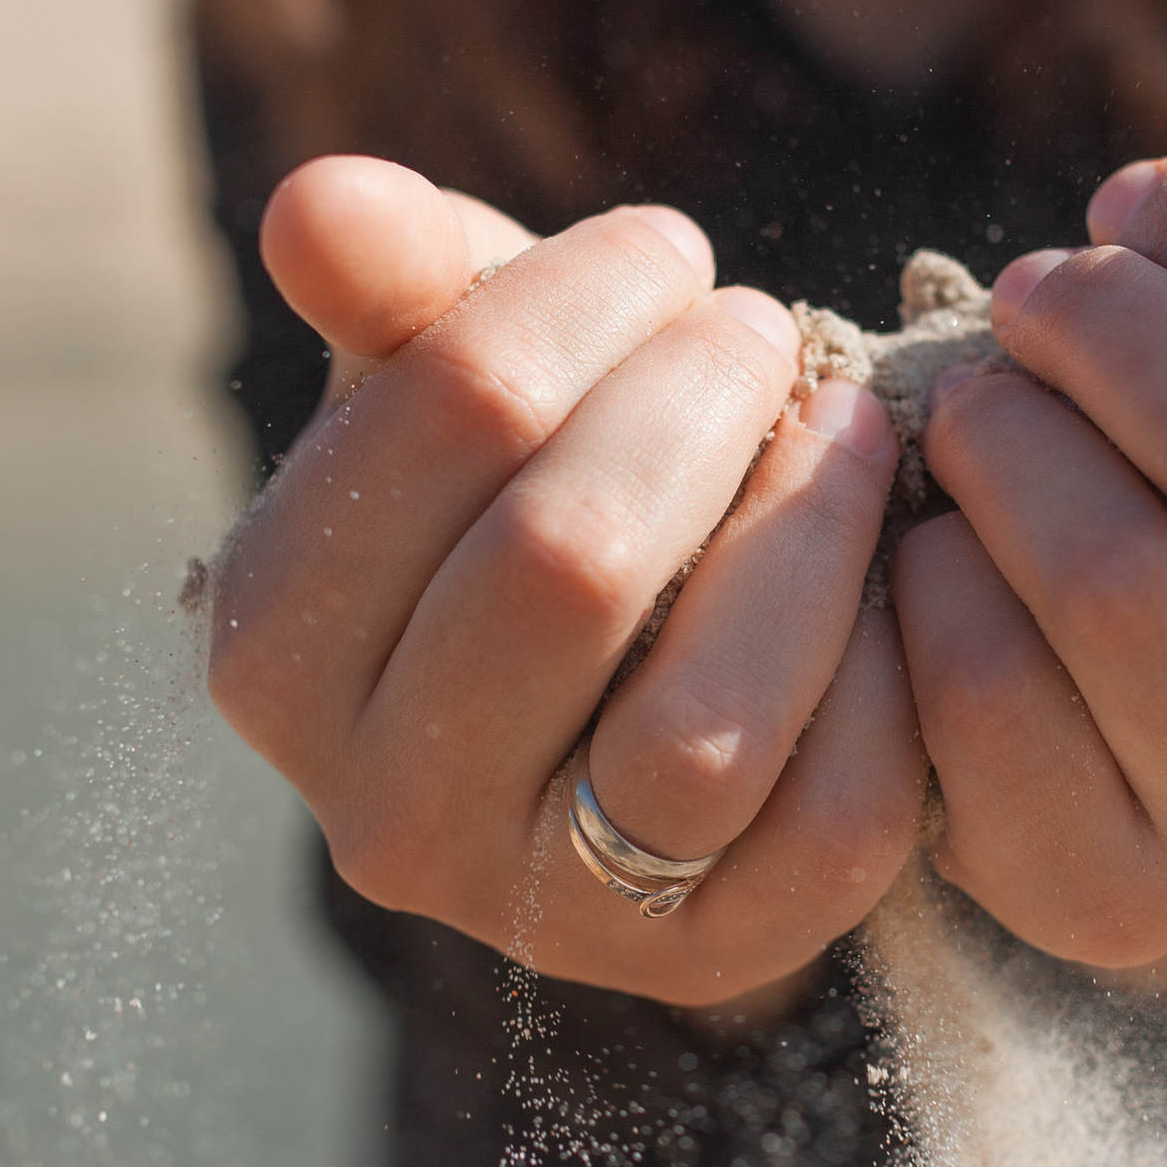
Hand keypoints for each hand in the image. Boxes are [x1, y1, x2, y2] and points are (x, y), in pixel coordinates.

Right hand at [207, 159, 928, 1005]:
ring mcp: (544, 916)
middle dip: (701, 405)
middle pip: (571, 563)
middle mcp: (381, 812)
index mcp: (277, 650)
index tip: (668, 253)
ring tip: (842, 431)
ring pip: (701, 728)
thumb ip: (395, 284)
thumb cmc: (536, 493)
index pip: (448, 419)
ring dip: (808, 536)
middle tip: (762, 331)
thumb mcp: (455, 378)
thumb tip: (316, 203)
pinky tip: (887, 577)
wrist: (640, 698)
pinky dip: (889, 670)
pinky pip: (838, 817)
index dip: (587, 298)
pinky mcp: (713, 963)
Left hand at [888, 42, 1166, 972]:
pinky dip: (930, 578)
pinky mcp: (1110, 896)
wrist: (1110, 730)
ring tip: (977, 407)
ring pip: (1115, 574)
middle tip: (1034, 294)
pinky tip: (939, 548)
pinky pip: (986, 687)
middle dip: (1110, 329)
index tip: (1132, 210)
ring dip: (1006, 443)